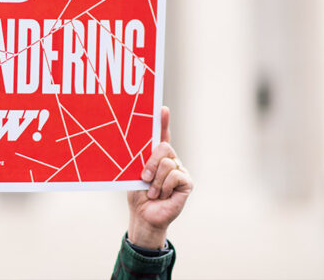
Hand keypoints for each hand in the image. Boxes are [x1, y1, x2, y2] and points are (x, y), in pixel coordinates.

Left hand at [126, 107, 192, 248]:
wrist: (144, 215)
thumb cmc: (138, 193)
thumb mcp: (136, 173)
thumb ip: (141, 159)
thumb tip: (138, 143)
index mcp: (157, 154)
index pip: (162, 134)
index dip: (163, 121)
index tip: (162, 108)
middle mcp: (171, 159)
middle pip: (164, 147)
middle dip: (150, 163)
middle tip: (144, 178)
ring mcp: (180, 169)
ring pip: (167, 163)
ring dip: (155, 181)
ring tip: (152, 192)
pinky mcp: (187, 182)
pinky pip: (175, 176)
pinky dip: (164, 187)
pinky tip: (162, 195)